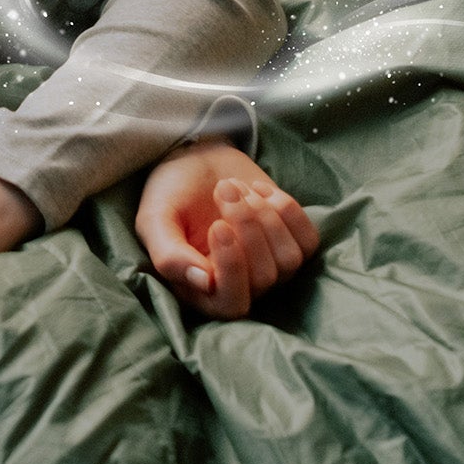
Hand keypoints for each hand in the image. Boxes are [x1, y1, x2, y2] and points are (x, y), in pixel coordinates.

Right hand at [135, 139, 318, 318]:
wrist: (195, 158)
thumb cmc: (170, 193)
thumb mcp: (155, 221)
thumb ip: (169, 255)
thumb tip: (205, 284)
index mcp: (203, 291)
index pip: (232, 304)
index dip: (233, 267)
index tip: (217, 225)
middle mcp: (240, 285)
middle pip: (264, 278)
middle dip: (247, 226)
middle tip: (222, 188)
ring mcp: (270, 265)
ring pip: (289, 260)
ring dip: (265, 215)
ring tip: (237, 187)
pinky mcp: (291, 241)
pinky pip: (309, 241)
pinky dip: (287, 210)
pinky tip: (260, 191)